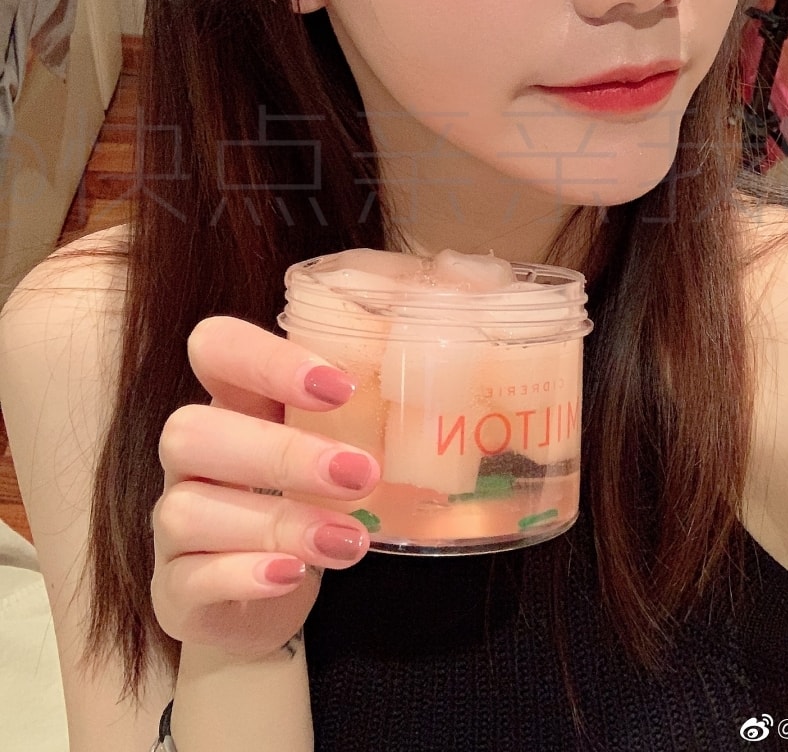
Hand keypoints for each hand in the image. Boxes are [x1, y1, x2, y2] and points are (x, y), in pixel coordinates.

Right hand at [152, 315, 379, 660]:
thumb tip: (450, 380)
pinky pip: (190, 578)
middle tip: (361, 474)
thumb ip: (365, 412)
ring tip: (349, 540)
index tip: (340, 387)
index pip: (215, 347)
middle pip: (190, 431)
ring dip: (278, 522)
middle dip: (282, 452)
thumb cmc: (311, 503)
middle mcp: (192, 458)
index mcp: (232, 403)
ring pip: (189, 509)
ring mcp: (172, 526)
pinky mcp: (176, 590)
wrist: (272, 604)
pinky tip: (294, 574)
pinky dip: (244, 574)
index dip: (265, 358)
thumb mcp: (334, 446)